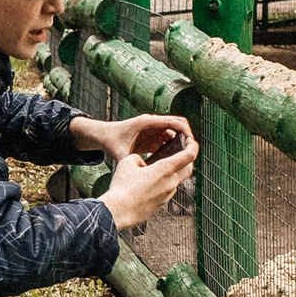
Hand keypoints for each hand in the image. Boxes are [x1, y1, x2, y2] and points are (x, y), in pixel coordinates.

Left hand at [69, 113, 194, 163]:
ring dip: (181, 143)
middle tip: (192, 152)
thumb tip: (141, 174)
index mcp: (147, 123)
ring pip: (174, 133)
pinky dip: (173, 147)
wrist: (103, 135)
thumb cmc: (111, 141)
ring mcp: (153, 129)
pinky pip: (168, 139)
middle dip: (187, 137)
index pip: (174, 122)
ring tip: (186, 158)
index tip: (192, 143)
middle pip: (178, 125)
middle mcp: (153, 123)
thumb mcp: (120, 154)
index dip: (185, 131)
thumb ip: (131, 162)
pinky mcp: (152, 136)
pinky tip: (174, 160)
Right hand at [94, 119, 198, 230]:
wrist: (118, 211)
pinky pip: (166, 191)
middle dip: (188, 160)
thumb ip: (138, 158)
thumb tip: (141, 164)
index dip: (192, 146)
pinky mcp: (160, 204)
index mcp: (165, 169)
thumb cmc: (122, 187)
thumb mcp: (127, 163)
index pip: (189, 155)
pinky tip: (151, 182)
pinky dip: (163, 184)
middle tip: (182, 153)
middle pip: (188, 169)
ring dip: (172, 173)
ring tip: (160, 167)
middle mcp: (170, 183)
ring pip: (176, 181)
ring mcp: (167, 195)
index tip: (189, 141)